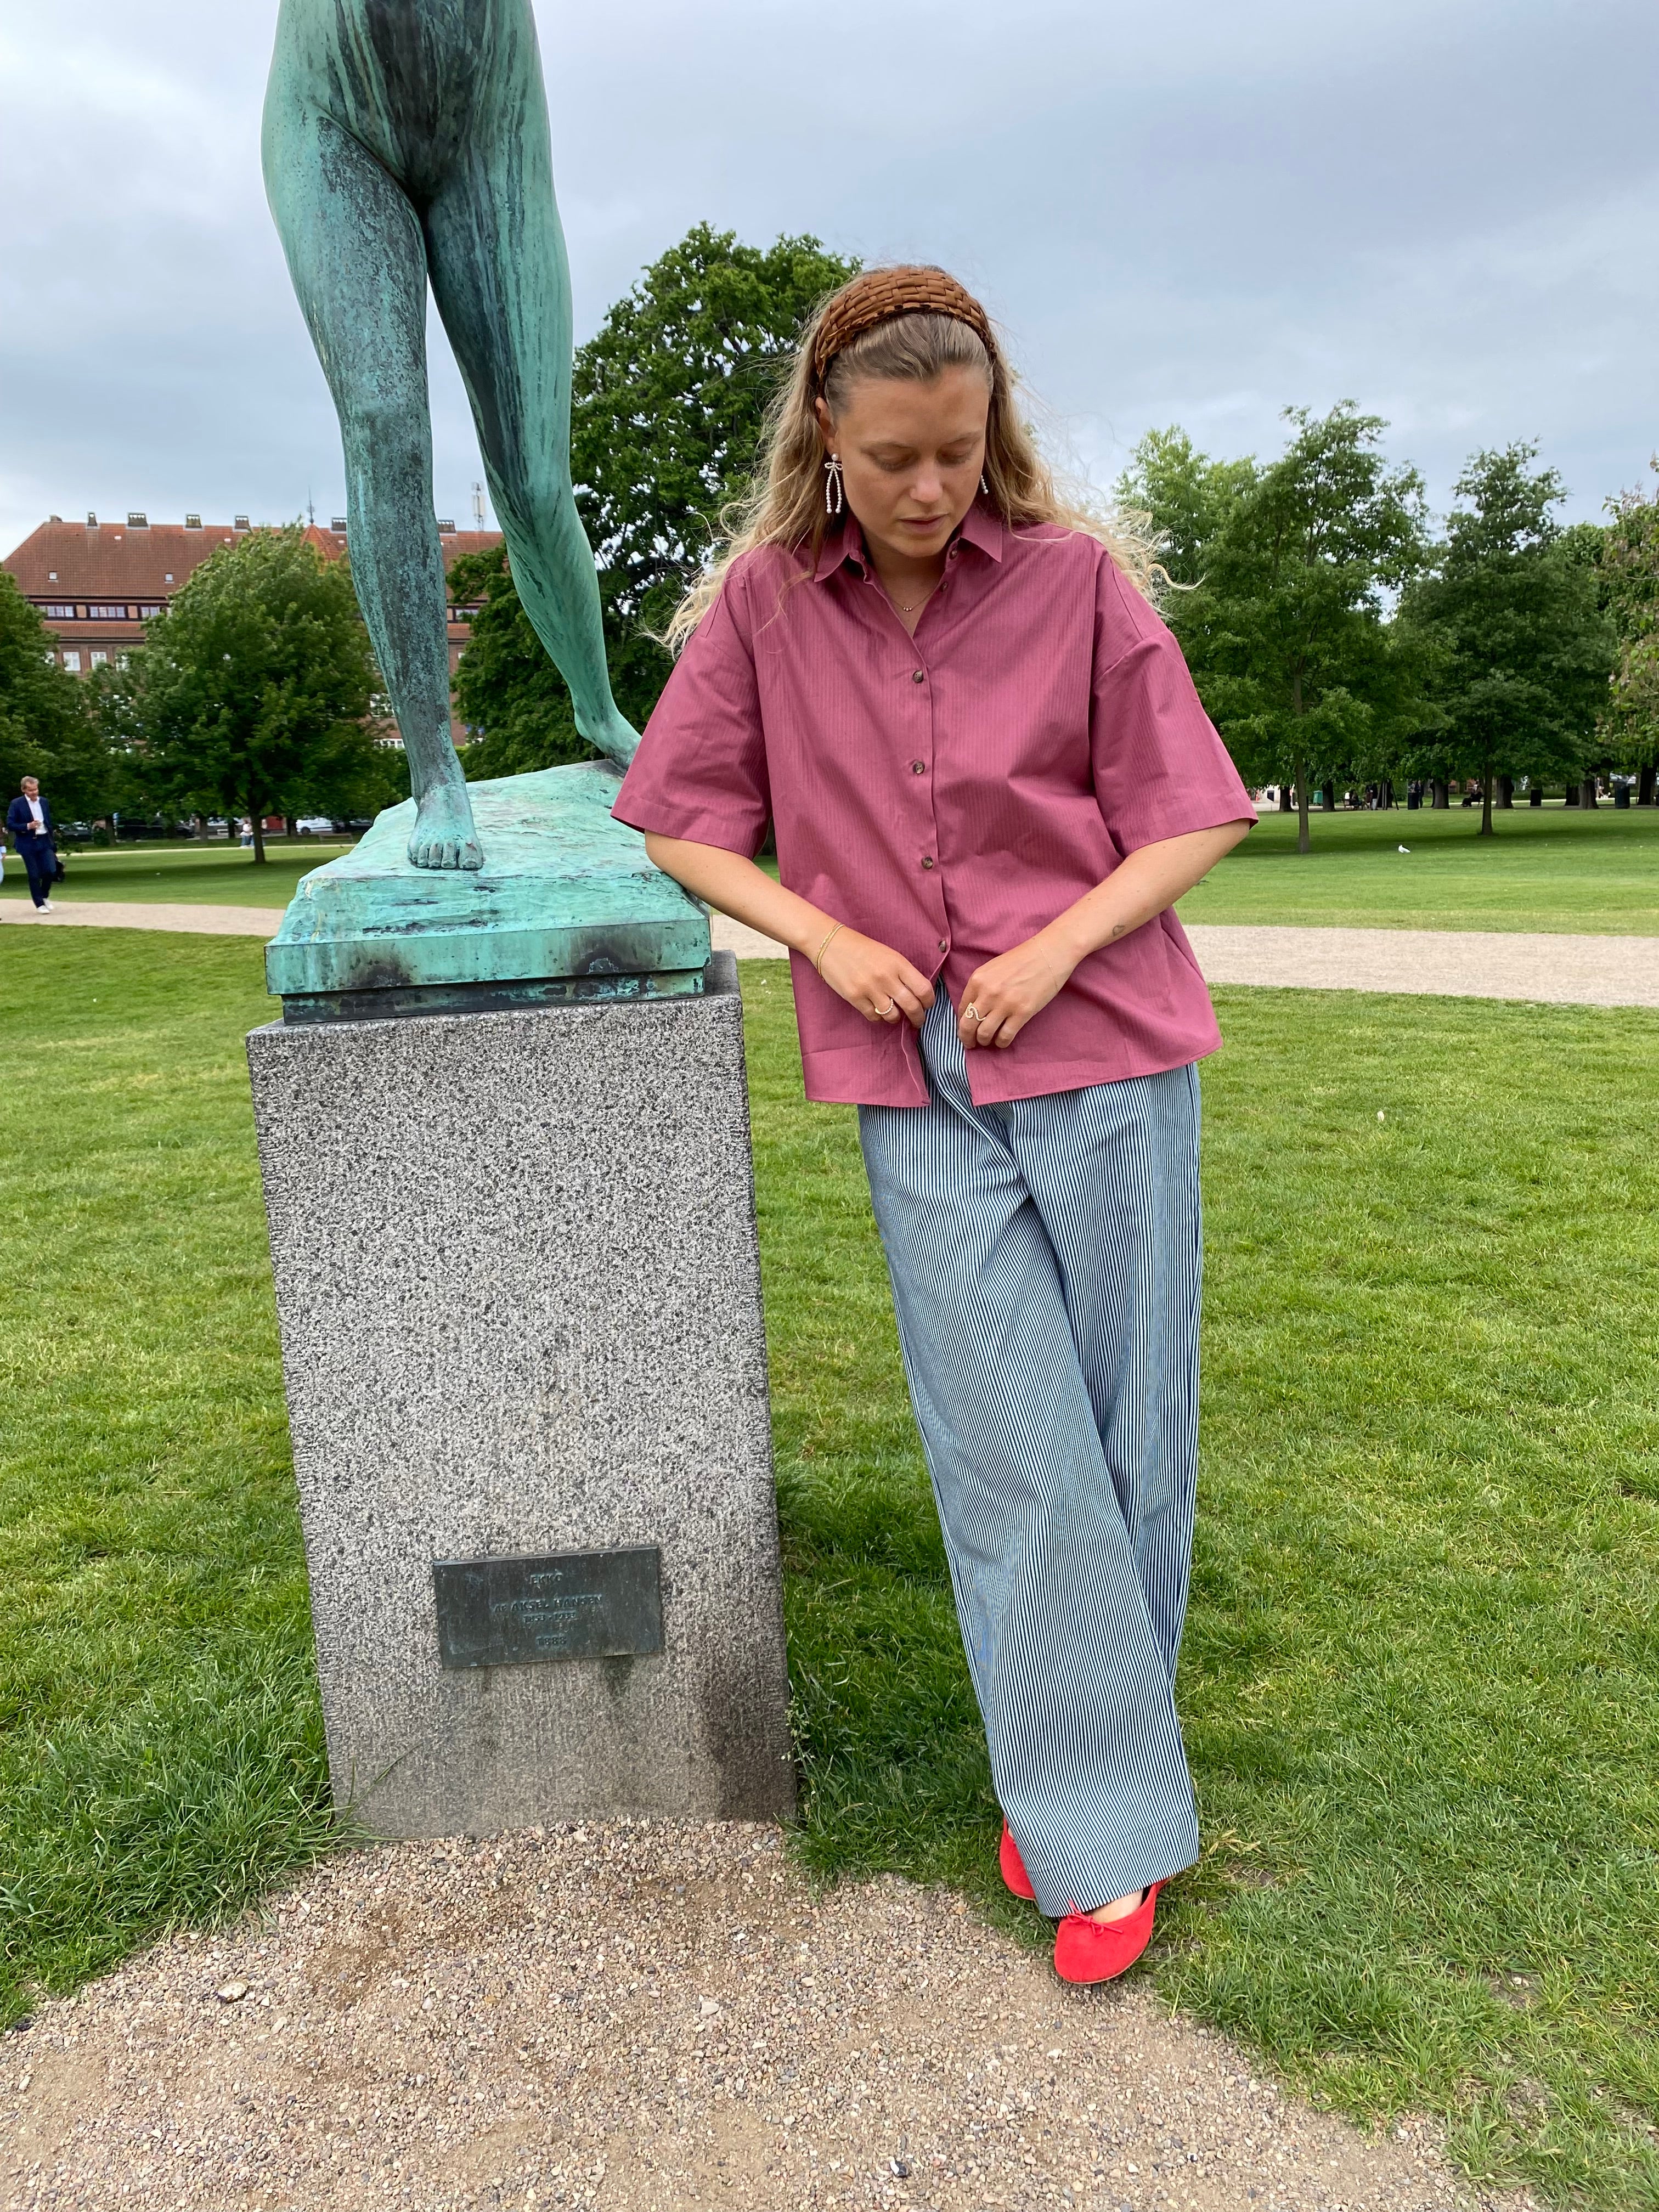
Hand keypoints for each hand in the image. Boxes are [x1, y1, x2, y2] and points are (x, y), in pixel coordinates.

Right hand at [818, 927, 935, 1028]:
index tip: (927, 1005)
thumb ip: (903, 973)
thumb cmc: (862, 949)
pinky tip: (877, 1011)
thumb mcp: (889, 954)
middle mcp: (886, 977)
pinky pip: (874, 1017)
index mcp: (898, 963)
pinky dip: (878, 1018)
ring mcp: (869, 988)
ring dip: (896, 1018)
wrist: (830, 944)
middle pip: (912, 1006)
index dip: (929, 1002)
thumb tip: (917, 995)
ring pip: (893, 1016)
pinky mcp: (854, 997)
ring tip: (894, 1015)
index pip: (923, 989)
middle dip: (918, 1018)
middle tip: (917, 1020)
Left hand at [958, 930, 1077, 1048]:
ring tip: (988, 1041)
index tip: (966, 1029)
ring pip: (984, 1034)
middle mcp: (988, 993)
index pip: (962, 1009)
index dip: (962, 1023)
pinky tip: (1003, 1041)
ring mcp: (1005, 1003)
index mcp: (978, 980)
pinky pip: (1005, 1036)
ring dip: (984, 1041)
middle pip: (968, 1025)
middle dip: (966, 1038)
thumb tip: (973, 1009)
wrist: (1048, 953)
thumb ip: (981, 987)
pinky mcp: (1022, 1012)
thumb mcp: (993, 968)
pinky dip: (1001, 1043)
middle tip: (970, 1043)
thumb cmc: (1022, 959)